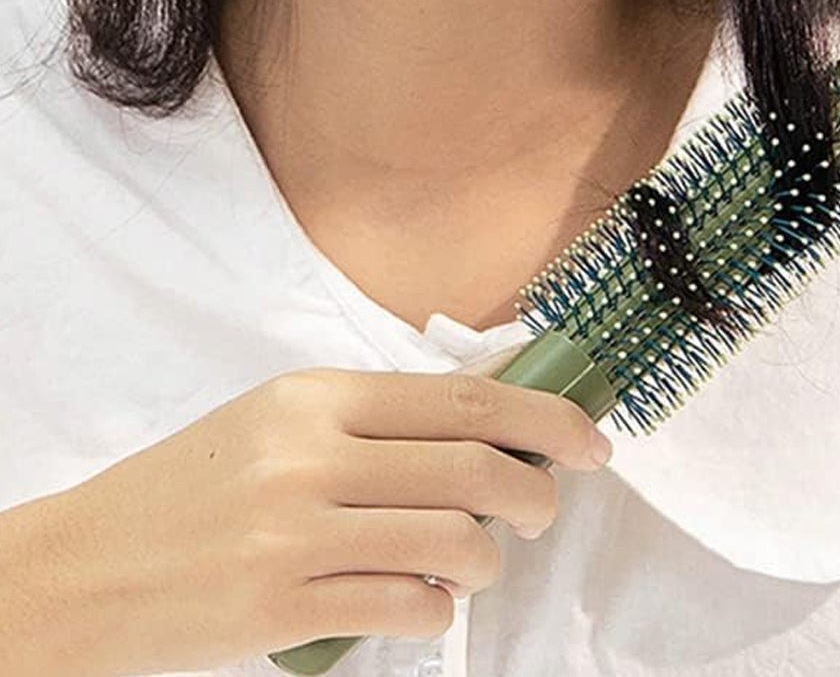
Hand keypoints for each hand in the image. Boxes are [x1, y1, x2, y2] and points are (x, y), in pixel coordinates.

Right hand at [32, 365, 611, 675]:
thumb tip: (496, 408)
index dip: (544, 419)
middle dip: (536, 494)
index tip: (591, 439)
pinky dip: (437, 609)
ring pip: (451, 541)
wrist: (81, 568)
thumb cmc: (193, 488)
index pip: (463, 399)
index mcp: (317, 397)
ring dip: (488, 561)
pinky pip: (404, 605)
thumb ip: (378, 416)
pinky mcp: (279, 607)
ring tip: (475, 565)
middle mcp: (311, 455)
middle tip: (543, 511)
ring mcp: (295, 533)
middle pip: (473, 468)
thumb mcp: (280, 420)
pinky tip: (424, 603)